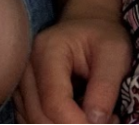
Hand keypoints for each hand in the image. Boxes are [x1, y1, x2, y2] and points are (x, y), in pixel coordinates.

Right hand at [15, 11, 129, 123]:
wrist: (88, 23)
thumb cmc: (103, 36)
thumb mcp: (115, 53)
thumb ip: (105, 86)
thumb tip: (96, 122)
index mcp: (48, 50)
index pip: (53, 100)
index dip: (76, 122)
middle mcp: (28, 66)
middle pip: (38, 115)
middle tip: (108, 122)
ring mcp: (23, 80)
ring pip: (32, 120)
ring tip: (94, 119)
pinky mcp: (25, 93)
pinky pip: (32, 119)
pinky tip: (78, 119)